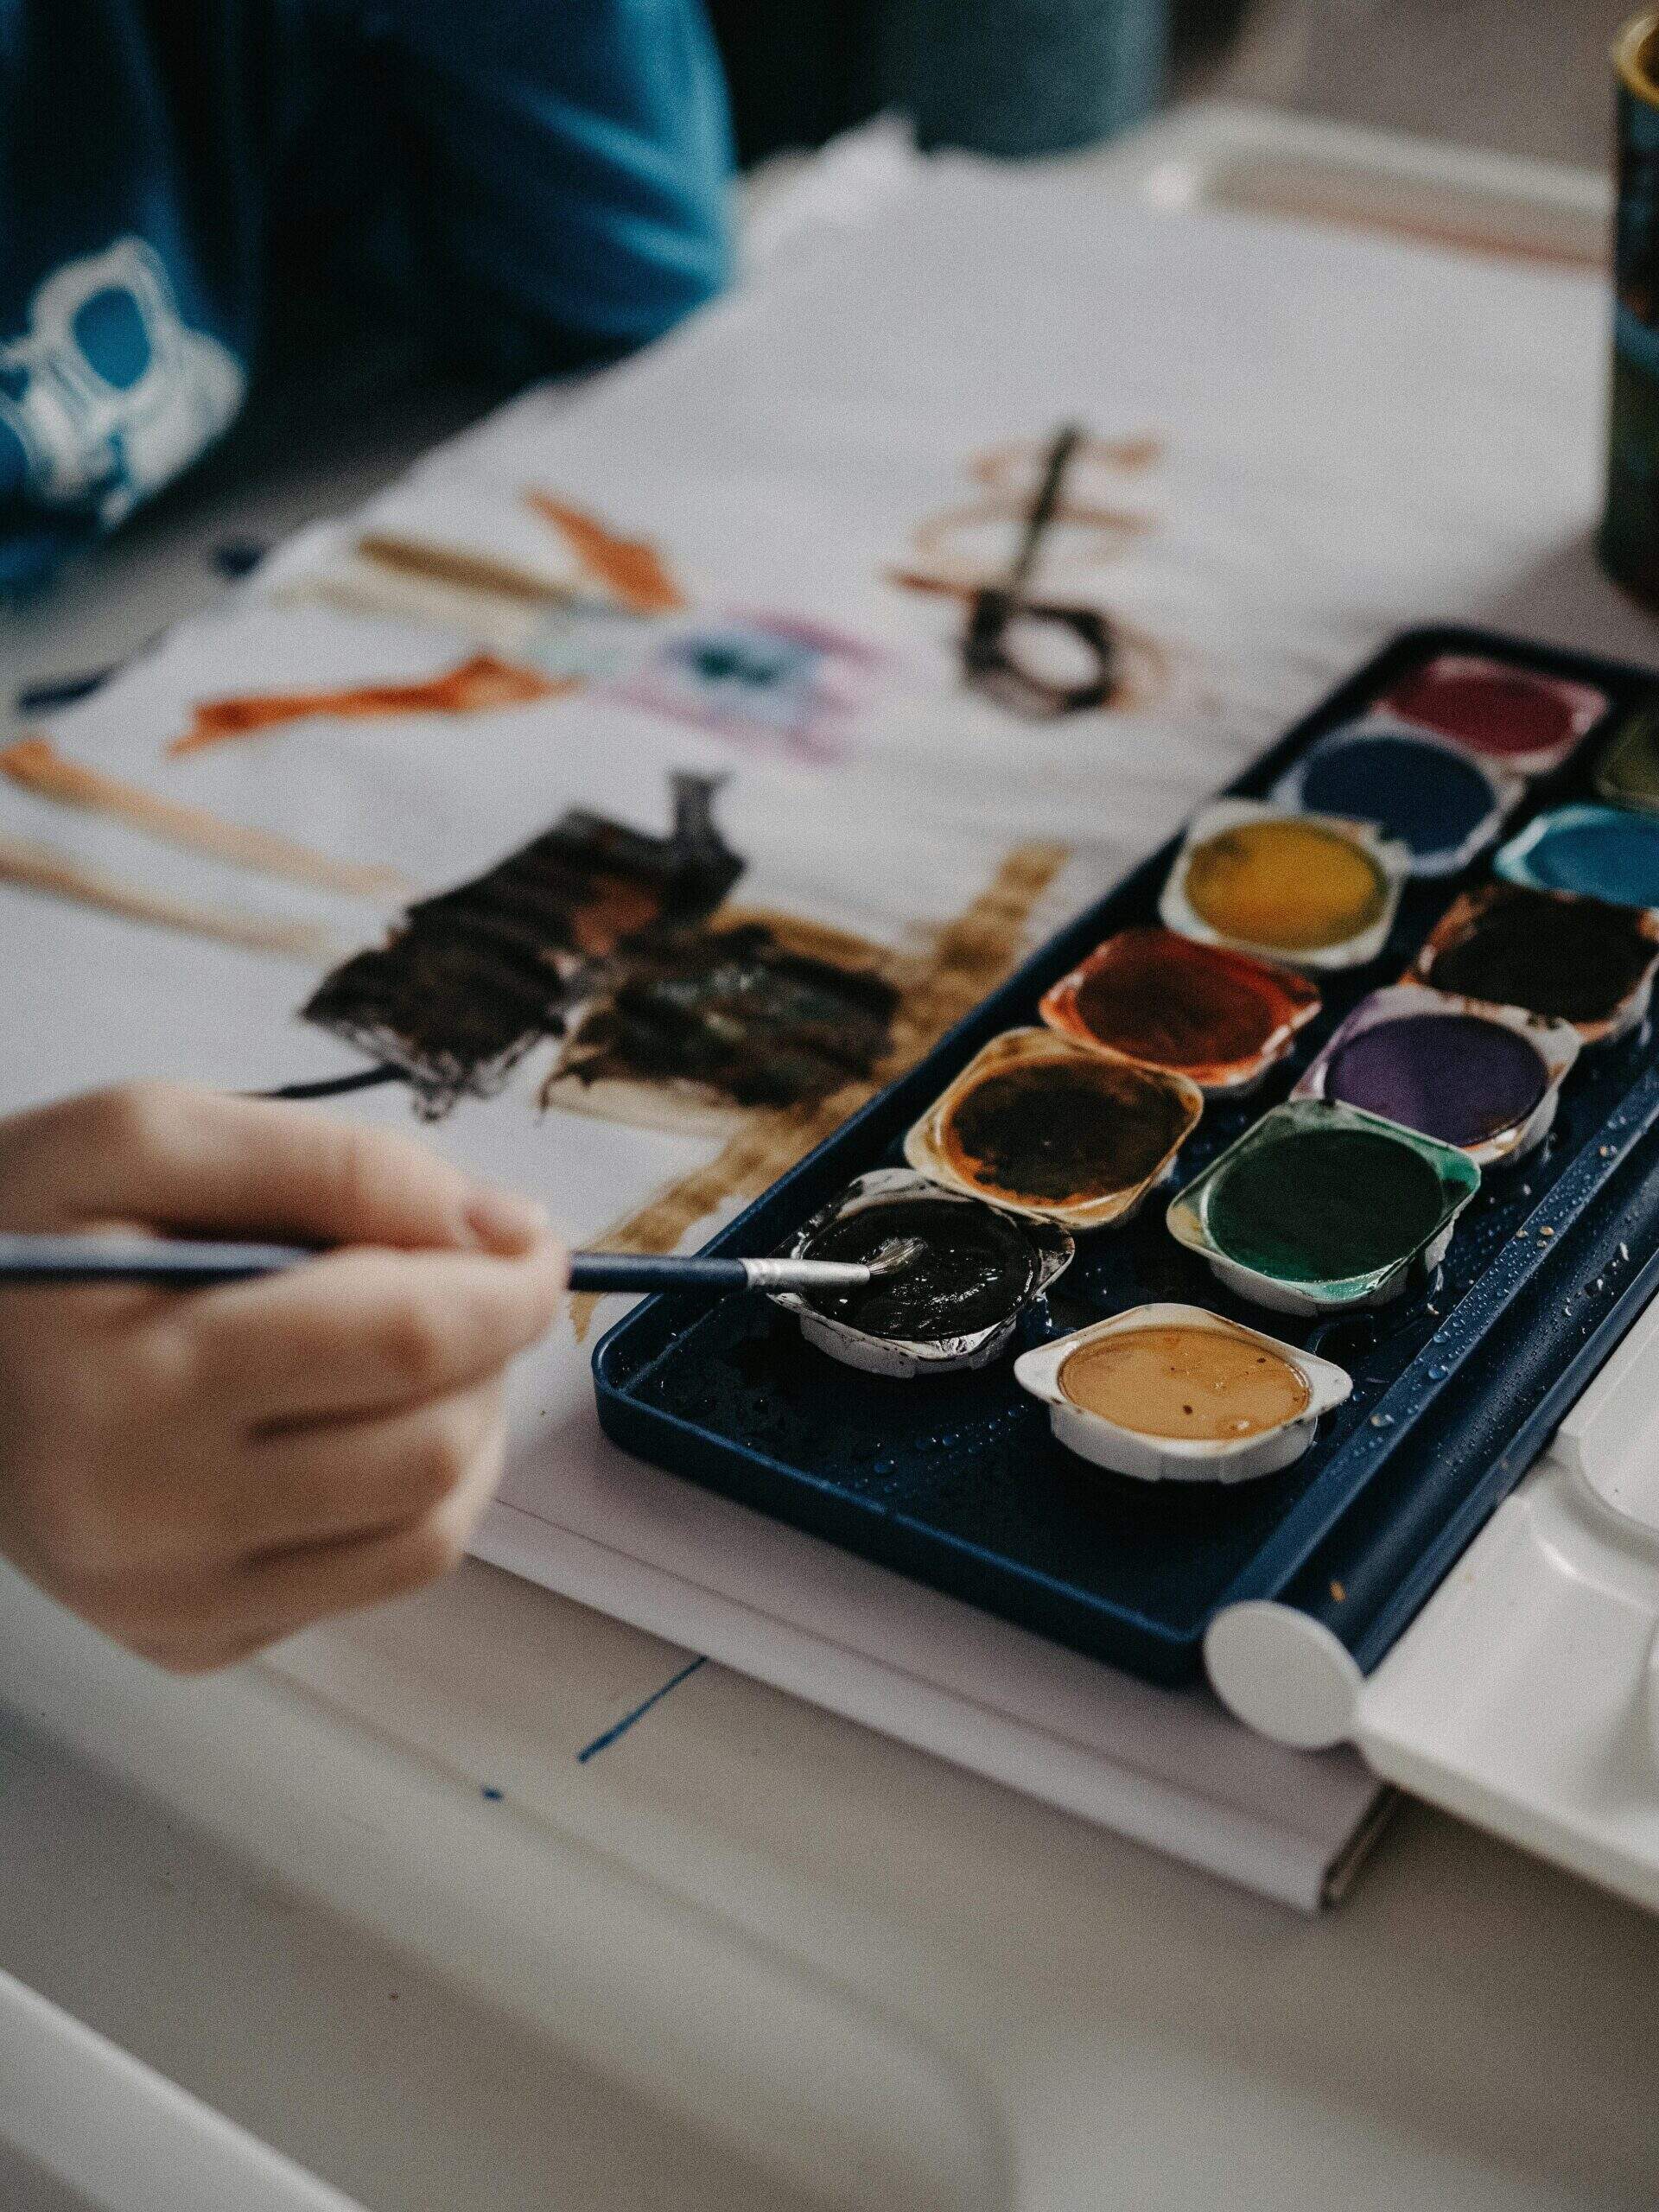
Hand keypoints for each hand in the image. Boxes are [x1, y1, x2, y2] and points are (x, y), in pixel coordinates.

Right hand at [0, 1083, 564, 1670]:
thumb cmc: (19, 1233)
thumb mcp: (145, 1138)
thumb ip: (332, 1163)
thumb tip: (499, 1227)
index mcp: (128, 1380)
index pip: (402, 1344)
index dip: (508, 1286)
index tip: (532, 1242)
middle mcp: (143, 1520)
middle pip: (432, 1447)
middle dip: (492, 1352)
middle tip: (468, 1285)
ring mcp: (164, 1601)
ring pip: (427, 1534)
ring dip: (474, 1428)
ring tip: (427, 1351)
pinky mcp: (184, 1641)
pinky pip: (372, 1581)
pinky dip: (414, 1497)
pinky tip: (362, 1424)